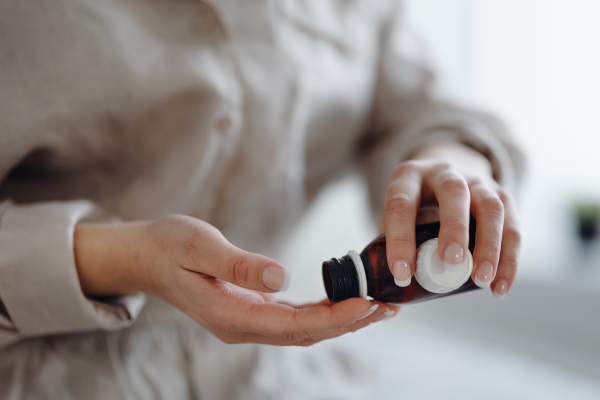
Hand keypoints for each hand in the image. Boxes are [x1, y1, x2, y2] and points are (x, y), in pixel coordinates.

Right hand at [74, 215, 396, 345]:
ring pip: (303, 329)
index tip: (367, 302)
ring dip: (342, 320)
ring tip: (378, 306)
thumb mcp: (197, 246)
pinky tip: (344, 302)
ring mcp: (246, 322)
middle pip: (306, 333)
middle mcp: (242, 326)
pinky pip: (294, 319)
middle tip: (388, 306)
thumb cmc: (168, 246)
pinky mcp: (250, 311)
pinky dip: (324, 312)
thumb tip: (280, 277)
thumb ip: (237, 263)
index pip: (294, 325)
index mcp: (231, 315)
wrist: (145, 257)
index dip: (334, 317)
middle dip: (349, 322)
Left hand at [382, 142, 520, 298]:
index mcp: (408, 177)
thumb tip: (388, 307)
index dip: (400, 238)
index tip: (403, 275)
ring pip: (491, 207)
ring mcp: (477, 181)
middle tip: (452, 263)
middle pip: (454, 192)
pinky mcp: (502, 196)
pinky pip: (513, 225)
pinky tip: (500, 286)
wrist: (442, 174)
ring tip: (481, 281)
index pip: (401, 204)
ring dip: (490, 246)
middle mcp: (444, 173)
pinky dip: (510, 258)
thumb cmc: (413, 207)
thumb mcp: (393, 218)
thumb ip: (385, 255)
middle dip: (454, 228)